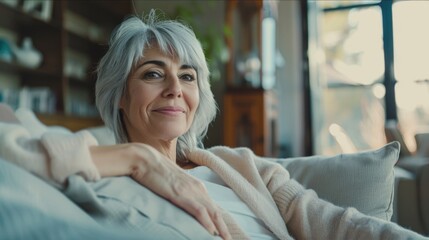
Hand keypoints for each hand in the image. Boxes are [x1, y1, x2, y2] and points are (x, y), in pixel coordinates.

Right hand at [91, 143, 230, 238]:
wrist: (144, 159)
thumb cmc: (155, 170)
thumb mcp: (173, 182)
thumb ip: (182, 191)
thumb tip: (183, 202)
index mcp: (196, 185)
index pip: (212, 206)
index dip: (219, 221)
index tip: (224, 232)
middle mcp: (197, 187)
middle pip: (216, 211)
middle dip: (224, 228)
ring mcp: (190, 191)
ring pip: (212, 212)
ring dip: (220, 229)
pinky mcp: (180, 194)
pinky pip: (199, 211)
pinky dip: (207, 223)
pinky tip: (211, 232)